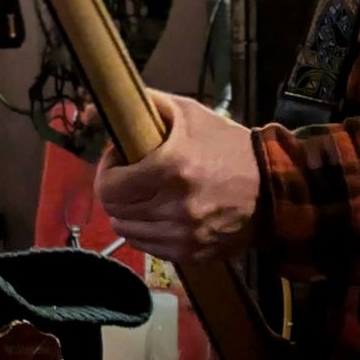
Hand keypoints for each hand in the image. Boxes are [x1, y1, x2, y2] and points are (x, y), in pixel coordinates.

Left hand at [95, 90, 259, 261]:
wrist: (273, 186)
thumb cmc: (224, 143)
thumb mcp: (184, 112)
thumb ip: (137, 104)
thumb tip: (86, 112)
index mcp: (171, 168)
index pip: (109, 186)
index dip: (107, 169)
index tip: (119, 158)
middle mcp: (175, 207)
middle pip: (114, 209)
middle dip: (115, 188)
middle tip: (130, 175)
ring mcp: (185, 235)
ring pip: (126, 230)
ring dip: (128, 210)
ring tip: (145, 193)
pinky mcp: (192, 254)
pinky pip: (147, 247)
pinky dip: (146, 230)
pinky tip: (160, 212)